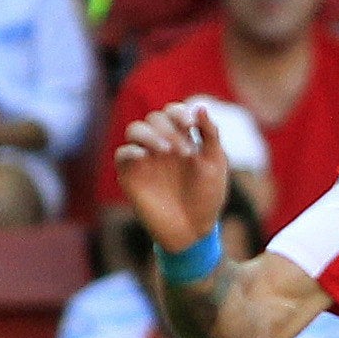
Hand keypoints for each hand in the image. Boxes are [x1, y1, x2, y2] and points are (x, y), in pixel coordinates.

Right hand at [115, 101, 232, 257]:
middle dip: (170, 130)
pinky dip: (132, 150)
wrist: (193, 230)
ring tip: (166, 150)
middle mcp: (161, 144)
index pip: (173, 112)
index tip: (191, 125)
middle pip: (155, 118)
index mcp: (182, 138)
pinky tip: (145, 157)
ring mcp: (145, 158)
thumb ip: (210, 135)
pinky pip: (122, 154)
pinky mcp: (131, 175)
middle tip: (186, 153)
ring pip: (136, 129)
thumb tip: (200, 106)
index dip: (180, 113)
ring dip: (151, 135)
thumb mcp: (215, 164)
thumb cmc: (206, 197)